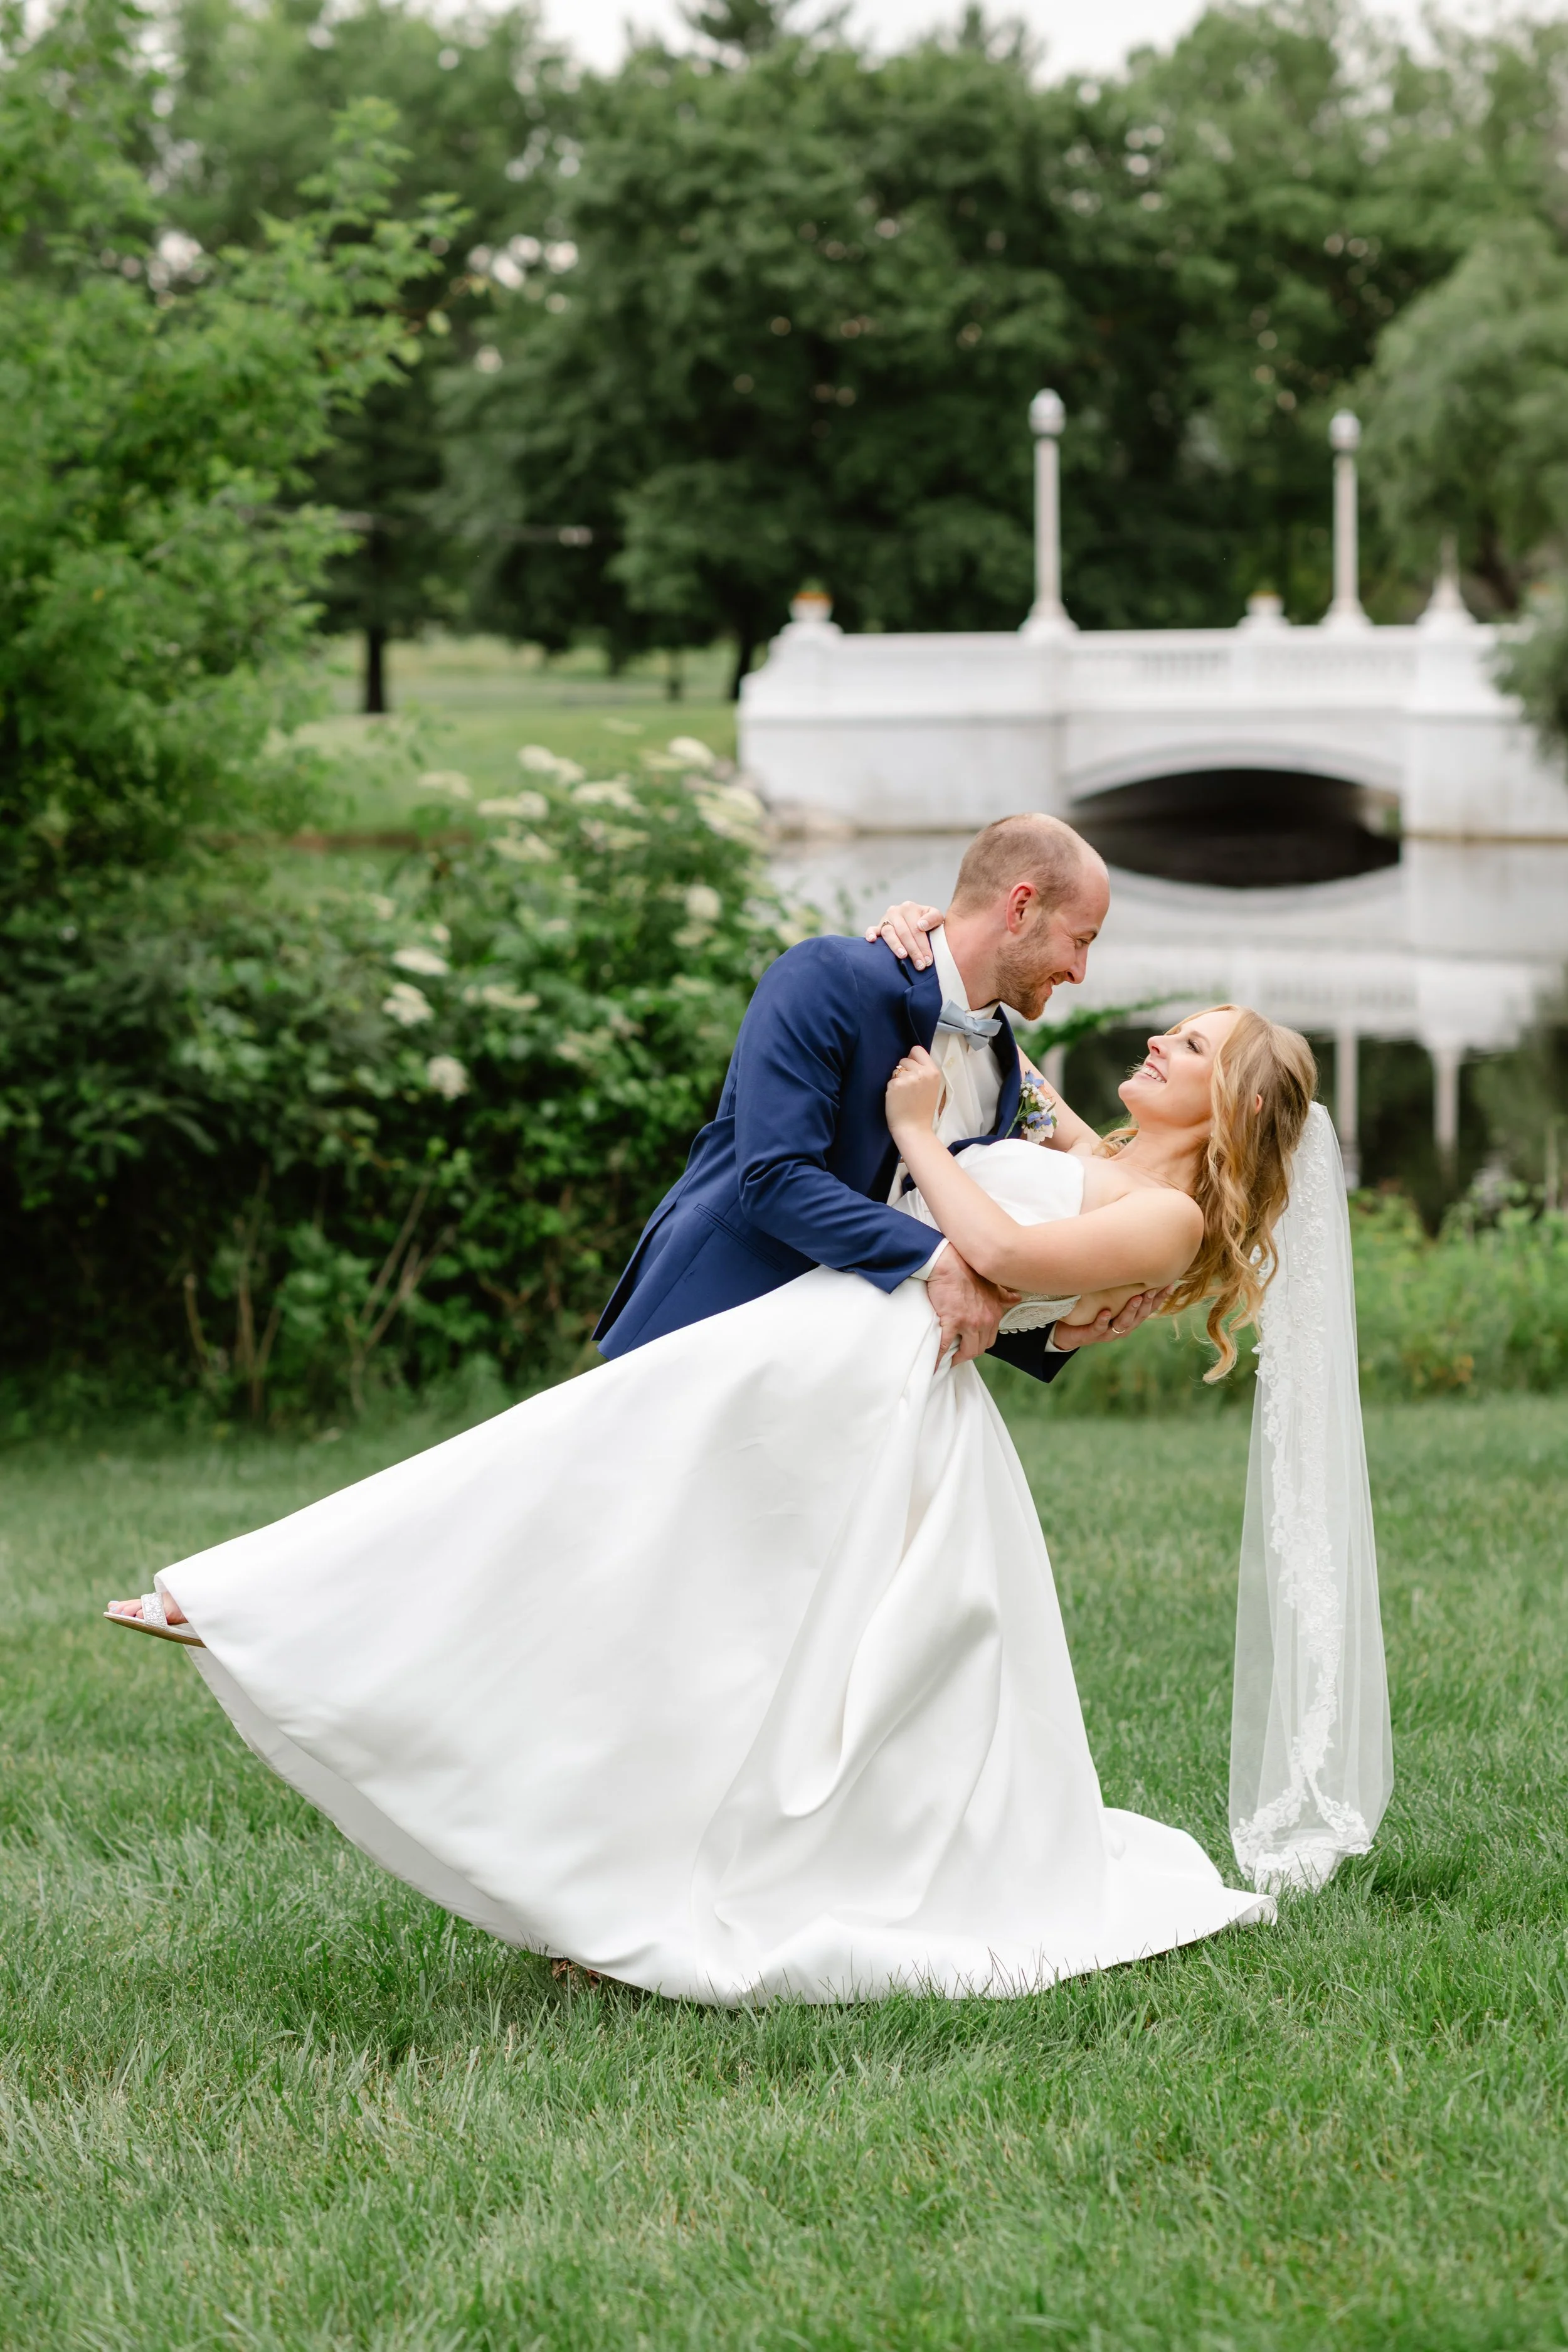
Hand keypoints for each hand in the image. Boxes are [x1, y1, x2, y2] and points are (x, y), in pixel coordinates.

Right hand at [864, 900, 943, 967]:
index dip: (923, 945)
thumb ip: (933, 918)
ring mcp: (885, 919)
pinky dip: (870, 934)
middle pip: (904, 933)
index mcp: (910, 908)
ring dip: (896, 945)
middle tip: (920, 965)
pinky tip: (872, 941)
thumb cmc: (928, 923)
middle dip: (913, 950)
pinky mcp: (877, 927)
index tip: (928, 960)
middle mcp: (896, 911)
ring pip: (889, 932)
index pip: (917, 929)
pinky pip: (871, 929)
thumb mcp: (936, 917)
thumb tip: (921, 925)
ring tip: (903, 956)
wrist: (917, 922)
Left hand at [885, 1046, 944, 1139]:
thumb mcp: (932, 1086)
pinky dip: (891, 1088)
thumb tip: (911, 1059)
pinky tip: (897, 1099)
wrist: (914, 1128)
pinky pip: (890, 1080)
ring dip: (897, 1079)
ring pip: (896, 1070)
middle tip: (909, 1088)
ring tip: (904, 1094)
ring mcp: (908, 1078)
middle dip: (904, 1070)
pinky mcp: (895, 1085)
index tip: (912, 1069)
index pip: (917, 1050)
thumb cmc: (922, 1110)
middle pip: (905, 1060)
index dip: (912, 1058)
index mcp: (933, 1071)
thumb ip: (924, 1072)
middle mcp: (922, 1072)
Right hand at [926, 1247, 1015, 1364]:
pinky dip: (939, 1357)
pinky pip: (946, 1346)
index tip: (968, 1345)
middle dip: (967, 1353)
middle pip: (979, 1349)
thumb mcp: (992, 1283)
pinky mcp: (952, 1321)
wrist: (949, 1262)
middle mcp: (985, 1320)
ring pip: (967, 1351)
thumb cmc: (967, 1270)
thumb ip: (1004, 1294)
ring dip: (956, 1358)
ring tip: (946, 1358)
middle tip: (955, 1354)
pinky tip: (934, 1362)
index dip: (978, 1345)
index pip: (990, 1339)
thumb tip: (1016, 1297)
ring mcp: (969, 1323)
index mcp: (994, 1314)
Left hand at [1051, 1286, 1172, 1350]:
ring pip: (1123, 1323)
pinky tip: (1104, 1313)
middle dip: (1147, 1301)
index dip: (1161, 1297)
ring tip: (1135, 1298)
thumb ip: (1121, 1284)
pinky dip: (1102, 1321)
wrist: (1069, 1331)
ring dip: (1130, 1310)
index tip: (1171, 1284)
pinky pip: (1098, 1329)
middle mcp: (1123, 1327)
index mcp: (1130, 1318)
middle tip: (1153, 1288)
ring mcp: (1108, 1332)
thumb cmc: (1092, 1310)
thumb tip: (1131, 1259)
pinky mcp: (1091, 1335)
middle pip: (1140, 1315)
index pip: (1150, 1307)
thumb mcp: (1109, 1297)